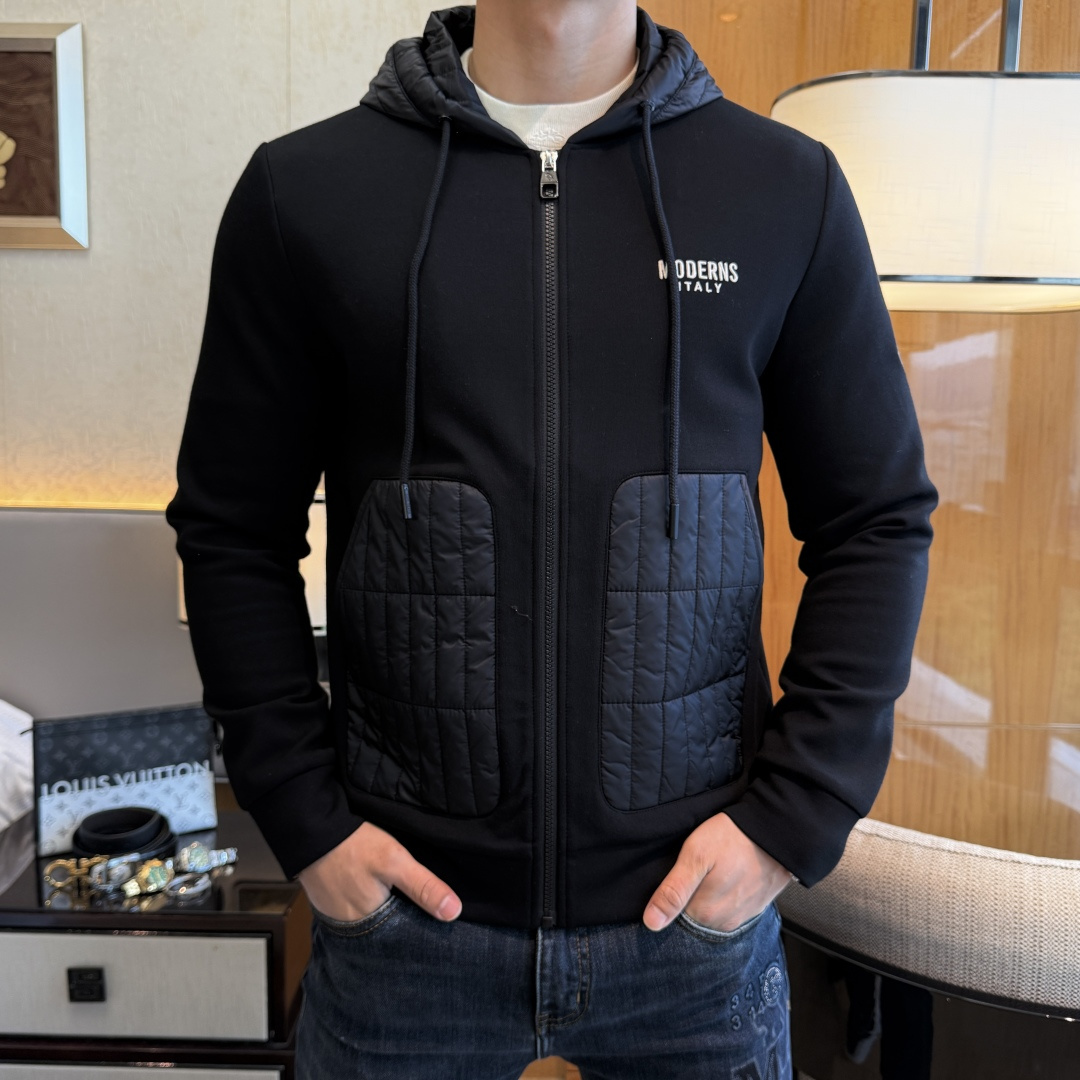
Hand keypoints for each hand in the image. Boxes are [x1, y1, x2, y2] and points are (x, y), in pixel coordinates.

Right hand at [298, 821, 461, 922]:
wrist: (311, 830)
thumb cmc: (352, 847)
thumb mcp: (394, 862)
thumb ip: (423, 887)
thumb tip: (453, 912)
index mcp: (372, 925)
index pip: (406, 939)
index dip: (424, 930)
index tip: (442, 924)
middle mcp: (354, 930)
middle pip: (390, 933)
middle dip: (408, 924)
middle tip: (428, 910)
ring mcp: (341, 918)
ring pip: (376, 923)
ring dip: (390, 914)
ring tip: (408, 902)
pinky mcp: (333, 905)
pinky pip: (360, 912)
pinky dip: (374, 905)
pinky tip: (384, 893)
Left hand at [642, 811, 794, 930]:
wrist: (777, 831)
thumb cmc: (732, 838)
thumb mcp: (695, 856)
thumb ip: (673, 891)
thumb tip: (651, 923)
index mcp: (705, 914)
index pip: (673, 919)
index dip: (668, 899)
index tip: (673, 879)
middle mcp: (723, 924)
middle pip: (692, 918)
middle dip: (686, 900)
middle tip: (691, 872)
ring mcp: (741, 917)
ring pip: (710, 914)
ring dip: (704, 898)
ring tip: (707, 873)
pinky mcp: (753, 907)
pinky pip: (728, 909)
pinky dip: (721, 897)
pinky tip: (722, 879)